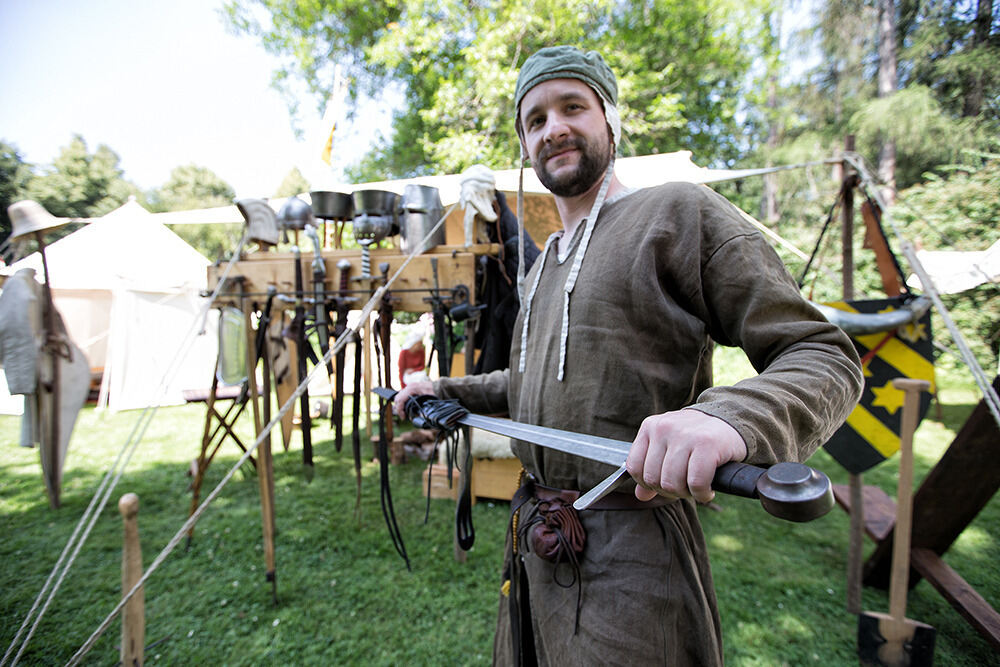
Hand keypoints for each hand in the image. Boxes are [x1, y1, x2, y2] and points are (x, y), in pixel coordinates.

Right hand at [392, 380, 435, 419]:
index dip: (399, 410)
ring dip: (400, 405)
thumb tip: (418, 417)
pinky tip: (406, 407)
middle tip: (403, 416)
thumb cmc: (435, 392)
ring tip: (404, 413)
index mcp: (412, 389)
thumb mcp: (429, 401)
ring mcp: (410, 386)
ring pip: (399, 396)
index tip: (403, 417)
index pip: (400, 400)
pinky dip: (402, 401)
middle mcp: (409, 387)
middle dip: (398, 408)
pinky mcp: (411, 388)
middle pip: (397, 398)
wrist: (440, 387)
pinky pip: (403, 395)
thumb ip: (423, 409)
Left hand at [626, 409, 747, 503]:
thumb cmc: (697, 438)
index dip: (648, 484)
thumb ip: (651, 469)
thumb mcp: (669, 447)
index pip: (634, 467)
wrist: (731, 421)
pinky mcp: (707, 444)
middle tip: (685, 487)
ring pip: (672, 483)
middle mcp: (664, 428)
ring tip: (697, 487)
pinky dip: (702, 494)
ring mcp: (685, 435)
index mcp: (650, 426)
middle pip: (654, 479)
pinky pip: (696, 483)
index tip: (665, 484)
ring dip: (686, 494)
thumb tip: (640, 496)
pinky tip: (708, 491)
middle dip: (670, 491)